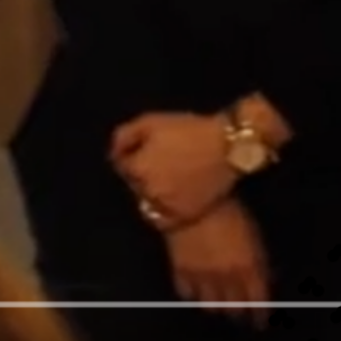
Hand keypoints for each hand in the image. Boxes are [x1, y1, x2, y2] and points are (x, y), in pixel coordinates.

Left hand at [110, 112, 236, 229]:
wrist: (226, 147)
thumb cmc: (188, 130)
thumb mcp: (151, 122)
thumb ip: (125, 136)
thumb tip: (114, 151)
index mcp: (138, 168)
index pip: (122, 165)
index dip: (133, 154)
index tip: (147, 148)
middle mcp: (149, 192)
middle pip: (136, 184)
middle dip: (142, 173)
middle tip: (161, 161)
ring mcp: (168, 207)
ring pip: (149, 201)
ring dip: (153, 191)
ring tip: (170, 176)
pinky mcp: (185, 216)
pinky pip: (164, 218)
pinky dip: (165, 209)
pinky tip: (175, 194)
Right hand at [162, 196, 270, 328]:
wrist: (189, 198)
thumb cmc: (227, 207)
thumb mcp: (251, 232)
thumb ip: (257, 259)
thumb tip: (262, 276)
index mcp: (249, 269)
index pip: (258, 303)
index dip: (260, 314)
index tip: (260, 320)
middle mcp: (227, 279)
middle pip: (234, 308)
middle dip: (237, 311)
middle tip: (237, 311)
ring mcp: (202, 277)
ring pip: (210, 305)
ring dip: (215, 306)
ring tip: (215, 304)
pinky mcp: (180, 270)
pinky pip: (187, 293)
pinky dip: (191, 293)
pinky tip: (193, 290)